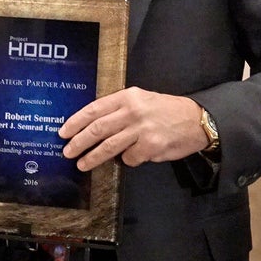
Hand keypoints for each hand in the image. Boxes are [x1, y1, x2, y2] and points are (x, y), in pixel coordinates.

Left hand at [58, 87, 207, 169]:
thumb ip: (118, 110)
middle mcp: (132, 111)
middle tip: (67, 151)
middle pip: (98, 129)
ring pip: (109, 146)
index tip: (63, 132)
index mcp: (126, 97)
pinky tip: (130, 158)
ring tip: (82, 164)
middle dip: (79, 142)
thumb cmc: (164, 110)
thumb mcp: (140, 100)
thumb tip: (92, 126)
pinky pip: (130, 158)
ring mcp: (142, 129)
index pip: (94, 109)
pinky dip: (127, 160)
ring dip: (93, 157)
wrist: (196, 119)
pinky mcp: (152, 146)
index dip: (76, 122)